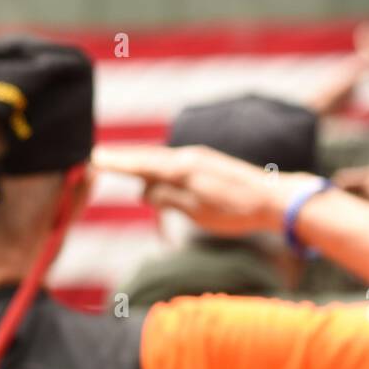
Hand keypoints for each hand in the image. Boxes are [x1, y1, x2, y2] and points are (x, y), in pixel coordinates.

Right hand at [92, 144, 310, 236]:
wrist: (273, 199)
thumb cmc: (236, 210)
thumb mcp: (197, 211)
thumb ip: (168, 198)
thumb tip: (143, 190)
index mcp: (183, 168)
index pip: (142, 163)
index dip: (117, 163)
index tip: (95, 158)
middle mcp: (188, 157)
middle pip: (147, 157)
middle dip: (122, 160)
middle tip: (97, 158)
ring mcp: (197, 159)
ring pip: (160, 162)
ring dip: (139, 167)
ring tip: (116, 166)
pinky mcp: (205, 166)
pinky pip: (172, 166)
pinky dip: (156, 171)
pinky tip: (151, 177)